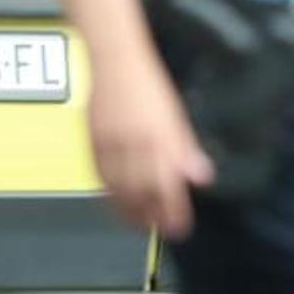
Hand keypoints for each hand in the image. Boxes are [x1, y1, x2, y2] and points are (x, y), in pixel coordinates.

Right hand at [87, 56, 214, 239]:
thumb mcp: (175, 117)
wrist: (115, 62)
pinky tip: (116, 203)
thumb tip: (201, 177)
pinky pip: (100, 176)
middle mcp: (134, 144)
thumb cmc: (150, 86)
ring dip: (130, 211)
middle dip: (153, 216)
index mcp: (159, 138)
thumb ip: (186, 149)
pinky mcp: (92, 141)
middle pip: (143, 191)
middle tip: (163, 231)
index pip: (168, 185)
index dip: (173, 210)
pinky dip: (109, 194)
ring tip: (141, 225)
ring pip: (119, 188)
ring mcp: (110, 144)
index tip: (180, 226)